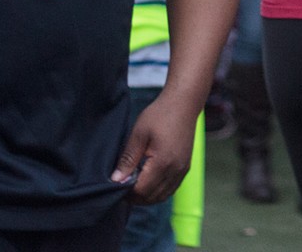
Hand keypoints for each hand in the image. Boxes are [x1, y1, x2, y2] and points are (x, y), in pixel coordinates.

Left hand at [111, 89, 198, 204]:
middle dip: (136, 197)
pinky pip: (170, 189)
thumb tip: (116, 180)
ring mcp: (182, 170)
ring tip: (133, 186)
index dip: (127, 192)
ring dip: (147, 196)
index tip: (116, 186)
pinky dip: (158, 191)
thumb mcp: (138, 134)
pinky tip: (148, 182)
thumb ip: (127, 159)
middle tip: (122, 187)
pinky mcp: (185, 167)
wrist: (183, 104)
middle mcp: (175, 170)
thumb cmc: (160, 115)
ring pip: (162, 196)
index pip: (142, 190)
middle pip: (152, 197)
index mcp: (162, 162)